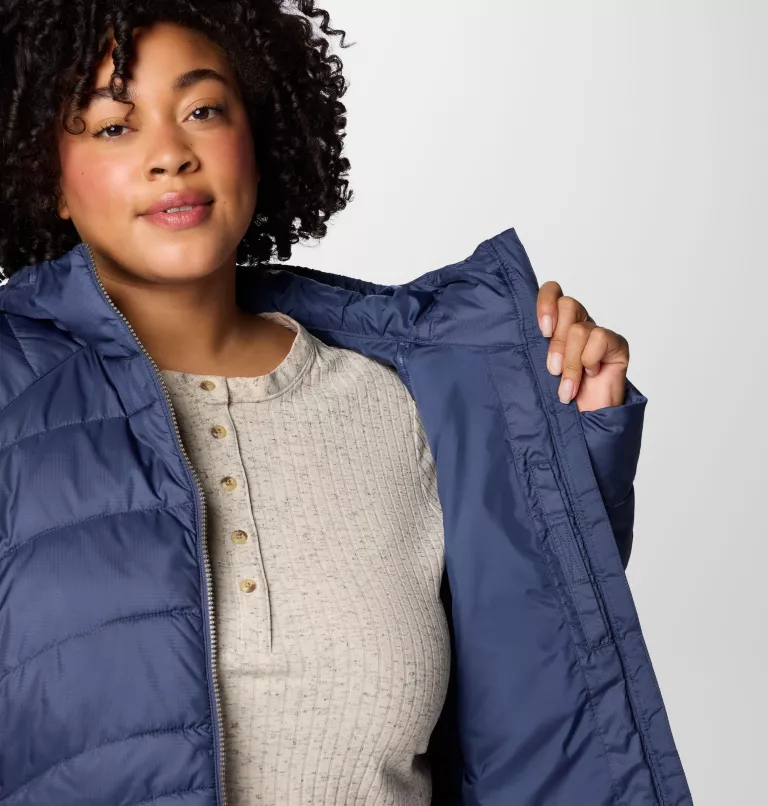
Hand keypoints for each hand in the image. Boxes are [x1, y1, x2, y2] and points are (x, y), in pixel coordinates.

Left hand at [536, 281, 628, 412]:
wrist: (583, 423)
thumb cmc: (558, 397)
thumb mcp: (537, 370)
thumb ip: (532, 348)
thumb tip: (515, 334)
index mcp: (556, 325)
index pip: (552, 292)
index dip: (546, 303)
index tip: (543, 331)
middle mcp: (577, 325)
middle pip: (567, 305)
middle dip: (557, 342)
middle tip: (552, 369)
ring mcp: (597, 335)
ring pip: (579, 328)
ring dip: (570, 361)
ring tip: (567, 385)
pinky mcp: (616, 345)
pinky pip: (599, 338)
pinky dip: (589, 361)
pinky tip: (591, 375)